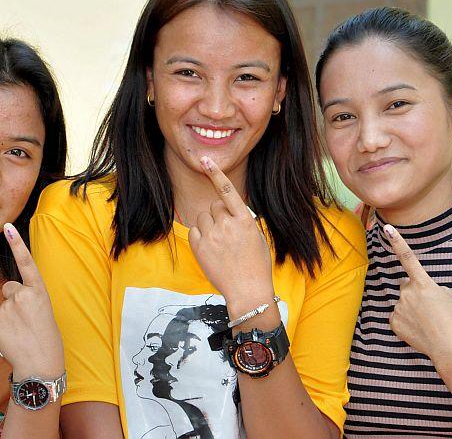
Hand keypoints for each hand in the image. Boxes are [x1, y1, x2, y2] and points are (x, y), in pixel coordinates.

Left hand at [0, 223, 63, 380]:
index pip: (27, 263)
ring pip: (2, 306)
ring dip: (9, 317)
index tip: (7, 226)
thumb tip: (10, 295)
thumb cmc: (46, 337)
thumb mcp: (43, 311)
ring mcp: (8, 308)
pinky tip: (13, 337)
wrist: (40, 363)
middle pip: (9, 288)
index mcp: (39, 291)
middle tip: (27, 320)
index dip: (17, 243)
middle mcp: (23, 295)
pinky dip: (2, 328)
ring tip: (22, 332)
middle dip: (14, 300)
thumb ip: (27, 297)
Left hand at [188, 156, 272, 304]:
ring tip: (220, 243)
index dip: (216, 174)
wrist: (247, 291)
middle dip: (219, 215)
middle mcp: (227, 225)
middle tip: (228, 234)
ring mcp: (212, 236)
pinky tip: (211, 249)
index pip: (228, 191)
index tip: (206, 161)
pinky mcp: (199, 247)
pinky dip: (201, 236)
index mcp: (245, 220)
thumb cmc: (256, 264)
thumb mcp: (256, 236)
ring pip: (203, 218)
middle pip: (215, 207)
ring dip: (210, 225)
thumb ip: (241, 220)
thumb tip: (228, 209)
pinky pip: (195, 230)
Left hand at [385, 224, 451, 361]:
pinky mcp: (393, 321)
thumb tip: (423, 292)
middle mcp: (407, 292)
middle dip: (414, 293)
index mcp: (422, 283)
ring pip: (404, 303)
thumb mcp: (450, 297)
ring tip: (428, 322)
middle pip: (406, 286)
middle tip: (428, 308)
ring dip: (412, 309)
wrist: (448, 346)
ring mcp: (398, 306)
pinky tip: (418, 330)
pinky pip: (399, 317)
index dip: (397, 241)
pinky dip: (407, 322)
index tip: (387, 228)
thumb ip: (433, 289)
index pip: (408, 257)